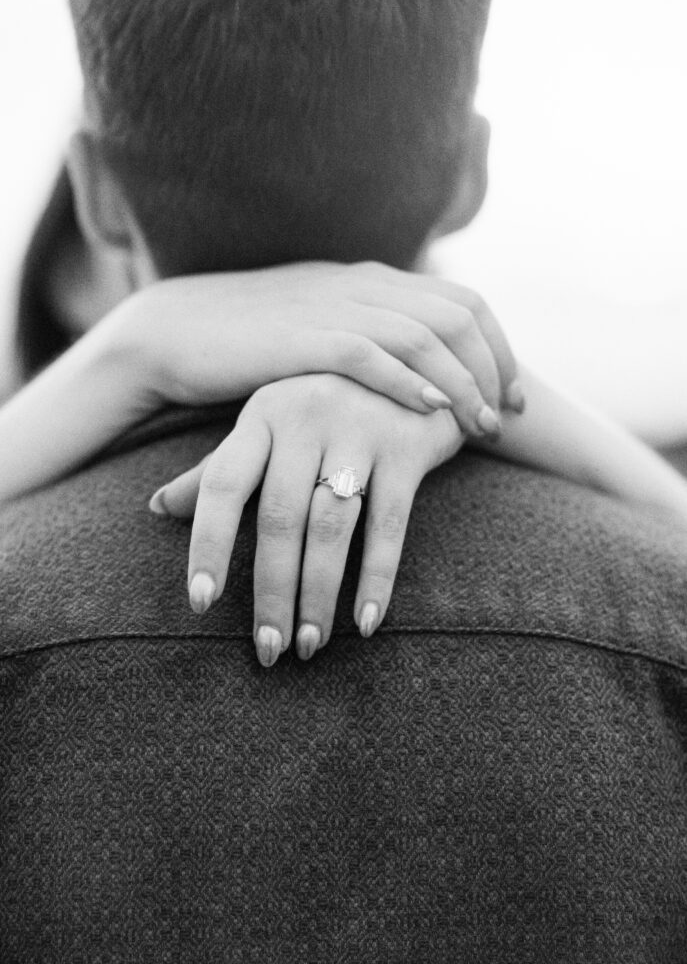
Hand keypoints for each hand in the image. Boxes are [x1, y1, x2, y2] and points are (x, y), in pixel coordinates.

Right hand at [116, 260, 523, 439]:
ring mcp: (333, 307)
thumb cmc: (253, 342)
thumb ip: (370, 339)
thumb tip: (419, 375)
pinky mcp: (301, 337)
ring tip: (480, 428)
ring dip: (462, 383)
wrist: (175, 332)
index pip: (463, 302)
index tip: (511, 396)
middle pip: (458, 316)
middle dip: (494, 369)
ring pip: (425, 335)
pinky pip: (371, 355)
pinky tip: (431, 412)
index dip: (499, 349)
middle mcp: (362, 285)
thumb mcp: (324, 331)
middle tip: (506, 418)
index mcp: (372, 280)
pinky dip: (408, 381)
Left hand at [150, 374, 462, 665]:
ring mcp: (359, 428)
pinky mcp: (407, 447)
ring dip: (319, 595)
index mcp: (262, 412)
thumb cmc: (327, 406)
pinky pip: (389, 524)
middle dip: (272, 590)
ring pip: (330, 527)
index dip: (208, 544)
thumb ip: (220, 467)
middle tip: (268, 649)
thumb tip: (157, 507)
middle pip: (280, 517)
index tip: (201, 603)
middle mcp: (305, 416)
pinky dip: (378, 577)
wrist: (415, 363)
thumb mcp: (270, 424)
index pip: (223, 484)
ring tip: (309, 645)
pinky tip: (366, 622)